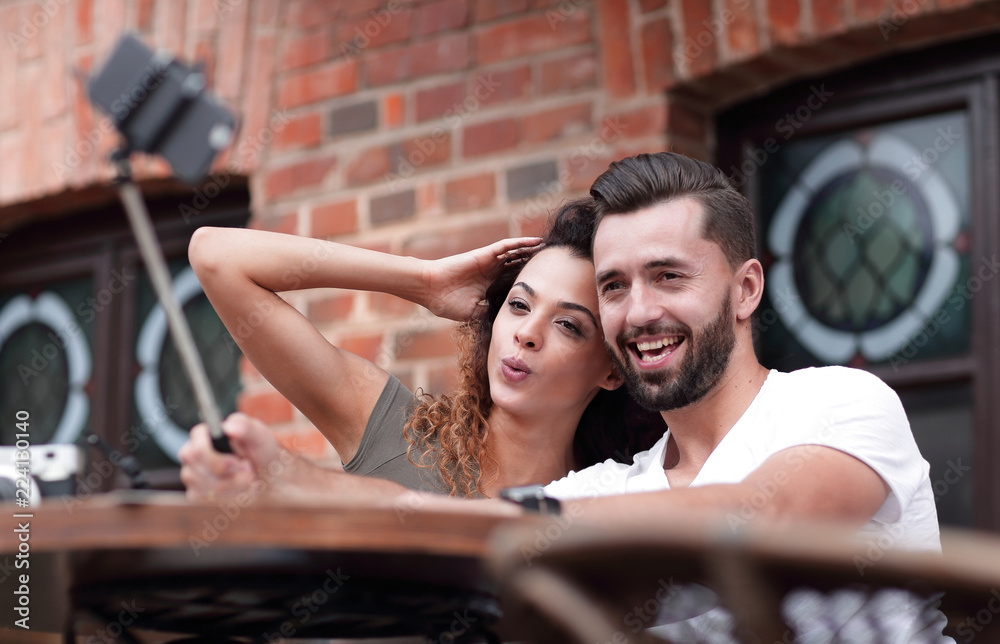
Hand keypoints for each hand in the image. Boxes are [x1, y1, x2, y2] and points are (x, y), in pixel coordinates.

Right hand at [179, 413, 284, 502]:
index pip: (196, 448)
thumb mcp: (258, 435)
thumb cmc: (259, 452)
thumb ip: (245, 426)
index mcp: (203, 435)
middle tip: (248, 468)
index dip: (217, 458)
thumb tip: (229, 426)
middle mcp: (192, 455)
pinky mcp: (196, 495)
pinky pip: (211, 501)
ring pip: (210, 488)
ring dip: (237, 485)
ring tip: (248, 477)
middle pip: (203, 471)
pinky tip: (240, 489)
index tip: (237, 461)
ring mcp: (192, 476)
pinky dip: (232, 497)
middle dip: (232, 473)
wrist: (265, 476)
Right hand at [421, 237, 542, 319]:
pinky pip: (507, 245)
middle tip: (556, 266)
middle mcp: (493, 272)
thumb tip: (510, 317)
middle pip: (519, 265)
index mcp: (490, 287)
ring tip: (551, 249)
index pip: (515, 283)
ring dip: (533, 251)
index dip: (530, 283)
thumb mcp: (475, 312)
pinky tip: (536, 241)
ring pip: (517, 253)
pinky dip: (522, 242)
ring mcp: (490, 262)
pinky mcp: (485, 254)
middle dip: (535, 265)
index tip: (548, 287)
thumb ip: (492, 311)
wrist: (431, 290)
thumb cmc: (448, 303)